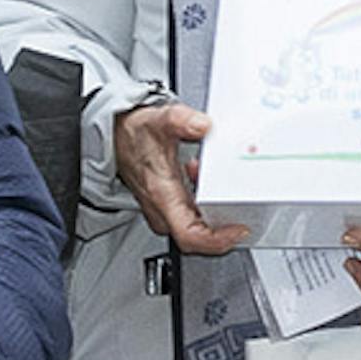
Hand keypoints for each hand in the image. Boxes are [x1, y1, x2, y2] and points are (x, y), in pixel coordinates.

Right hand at [114, 101, 231, 254]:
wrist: (116, 135)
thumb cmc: (134, 134)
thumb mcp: (159, 120)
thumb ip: (181, 120)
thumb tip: (202, 125)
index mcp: (162, 195)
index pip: (190, 235)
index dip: (217, 240)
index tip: (239, 229)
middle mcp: (163, 209)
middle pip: (199, 237)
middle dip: (224, 225)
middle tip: (244, 208)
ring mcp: (165, 210)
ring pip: (197, 227)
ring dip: (216, 211)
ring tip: (224, 187)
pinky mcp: (168, 206)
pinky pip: (194, 216)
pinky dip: (208, 203)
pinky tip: (207, 181)